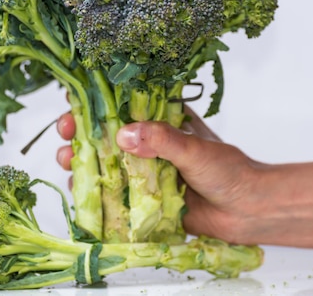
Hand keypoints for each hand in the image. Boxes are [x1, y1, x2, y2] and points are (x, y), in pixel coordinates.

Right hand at [56, 107, 262, 243]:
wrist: (247, 211)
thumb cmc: (228, 171)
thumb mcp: (195, 149)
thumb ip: (162, 141)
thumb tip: (124, 136)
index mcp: (163, 121)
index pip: (124, 104)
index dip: (97, 101)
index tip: (76, 101)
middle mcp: (150, 143)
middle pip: (107, 132)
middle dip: (81, 131)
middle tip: (65, 132)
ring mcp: (144, 171)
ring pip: (105, 161)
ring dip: (82, 159)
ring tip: (66, 160)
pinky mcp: (143, 198)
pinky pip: (113, 193)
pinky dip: (94, 190)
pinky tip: (79, 189)